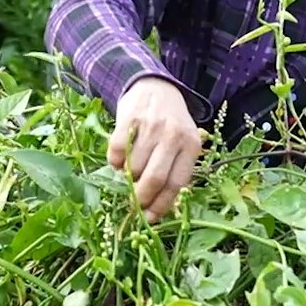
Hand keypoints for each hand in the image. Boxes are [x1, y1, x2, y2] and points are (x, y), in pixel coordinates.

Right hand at [110, 77, 203, 222]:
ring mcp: (150, 126)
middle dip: (141, 198)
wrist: (156, 87)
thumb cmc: (171, 124)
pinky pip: (116, 152)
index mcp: (191, 145)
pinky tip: (118, 161)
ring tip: (128, 175)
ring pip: (133, 167)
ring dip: (127, 179)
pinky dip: (114, 163)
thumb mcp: (184, 143)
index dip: (161, 206)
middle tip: (135, 205)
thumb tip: (160, 209)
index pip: (176, 184)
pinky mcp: (129, 119)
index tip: (150, 219)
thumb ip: (176, 170)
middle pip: (154, 179)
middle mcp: (173, 135)